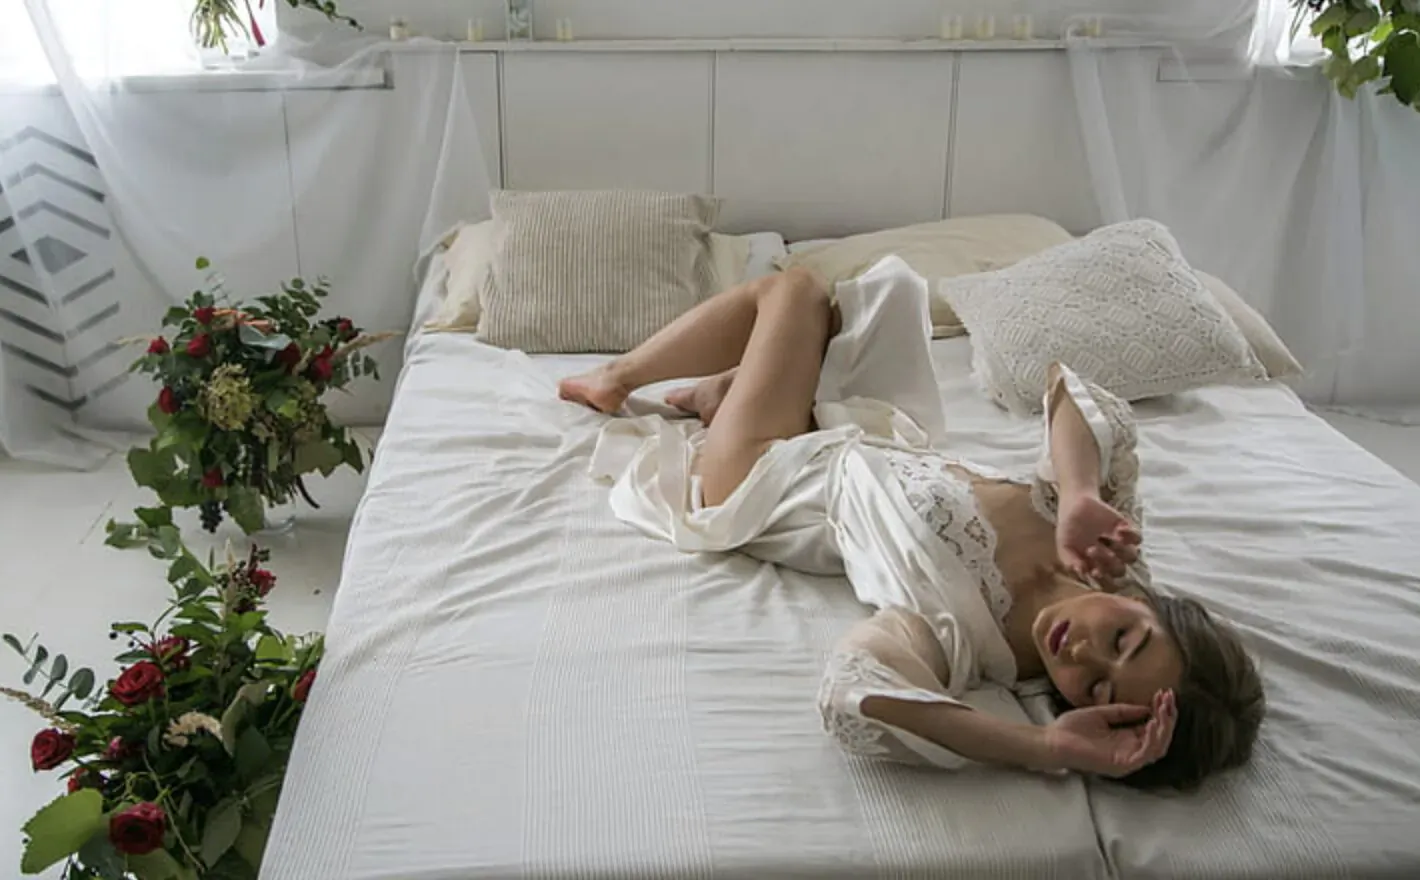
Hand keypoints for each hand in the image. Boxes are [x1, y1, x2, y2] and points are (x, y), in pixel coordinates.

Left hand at [1043, 690, 1176, 777]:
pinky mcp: (1121, 765)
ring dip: (1165, 727)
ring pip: (1158, 747)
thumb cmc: (1072, 728)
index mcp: (1126, 740)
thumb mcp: (1102, 713)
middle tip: (1169, 697)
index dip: (1161, 711)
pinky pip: (1144, 754)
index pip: (1153, 728)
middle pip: (1160, 738)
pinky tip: (1151, 722)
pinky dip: (1152, 739)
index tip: (1164, 693)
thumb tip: (1146, 708)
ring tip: (1164, 708)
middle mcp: (1130, 751)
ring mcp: (1126, 760)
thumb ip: (1123, 712)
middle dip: (1168, 717)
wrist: (1052, 740)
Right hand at [1056, 492, 1140, 587]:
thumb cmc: (1068, 528)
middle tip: (1092, 549)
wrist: (1075, 504)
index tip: (1094, 571)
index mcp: (1096, 566)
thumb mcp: (1064, 545)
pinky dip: (1132, 537)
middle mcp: (1111, 558)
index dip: (1104, 579)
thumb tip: (1082, 572)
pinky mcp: (1126, 530)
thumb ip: (1069, 560)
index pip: (1106, 580)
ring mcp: (1120, 545)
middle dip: (1108, 562)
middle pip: (1119, 570)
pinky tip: (1119, 530)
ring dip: (1122, 551)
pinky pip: (1138, 539)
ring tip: (1110, 540)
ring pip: (1131, 557)